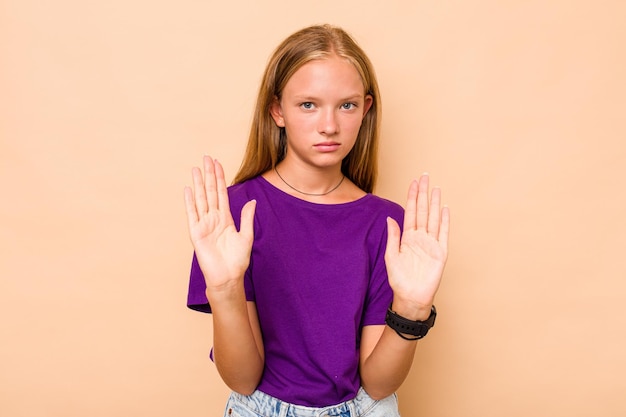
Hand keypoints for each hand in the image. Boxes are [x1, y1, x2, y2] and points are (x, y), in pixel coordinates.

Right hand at [184, 156, 255, 291]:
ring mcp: (204, 224)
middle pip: (210, 192)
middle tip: (206, 157)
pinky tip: (188, 190)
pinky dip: (190, 202)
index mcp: (225, 218)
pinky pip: (192, 215)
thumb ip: (247, 218)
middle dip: (209, 175)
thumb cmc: (237, 260)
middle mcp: (213, 218)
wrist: (228, 277)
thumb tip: (251, 201)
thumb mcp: (246, 236)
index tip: (218, 163)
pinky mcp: (196, 233)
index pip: (222, 193)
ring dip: (199, 184)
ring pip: (201, 199)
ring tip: (196, 168)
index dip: (220, 178)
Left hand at [385, 174, 449, 319]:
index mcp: (408, 237)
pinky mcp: (440, 252)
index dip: (412, 197)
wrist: (411, 297)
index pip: (411, 212)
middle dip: (423, 194)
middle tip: (425, 177)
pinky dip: (445, 221)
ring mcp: (431, 244)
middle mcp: (420, 237)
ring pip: (434, 219)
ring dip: (435, 204)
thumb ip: (393, 236)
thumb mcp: (391, 256)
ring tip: (436, 189)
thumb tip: (389, 218)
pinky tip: (445, 209)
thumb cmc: (399, 279)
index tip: (414, 183)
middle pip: (423, 211)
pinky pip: (443, 234)